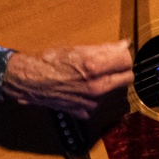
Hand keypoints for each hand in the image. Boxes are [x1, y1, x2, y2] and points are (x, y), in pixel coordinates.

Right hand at [2, 40, 135, 123]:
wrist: (30, 82)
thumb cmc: (50, 62)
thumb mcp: (78, 49)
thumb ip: (106, 49)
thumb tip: (124, 45)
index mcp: (94, 67)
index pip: (127, 61)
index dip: (125, 56)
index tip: (121, 54)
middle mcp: (96, 88)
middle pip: (128, 78)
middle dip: (122, 70)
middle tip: (112, 65)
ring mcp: (93, 103)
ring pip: (117, 92)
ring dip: (113, 84)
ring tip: (96, 77)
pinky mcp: (87, 113)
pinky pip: (104, 104)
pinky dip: (101, 96)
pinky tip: (88, 89)